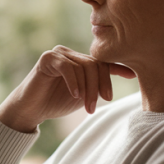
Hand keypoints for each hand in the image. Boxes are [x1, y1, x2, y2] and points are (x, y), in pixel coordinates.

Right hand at [0, 46, 134, 132]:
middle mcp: (70, 53)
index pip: (102, 62)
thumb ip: (98, 85)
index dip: (116, 69)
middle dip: (100, 86)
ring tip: (88, 107)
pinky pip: (68, 67)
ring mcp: (58, 54)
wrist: (31, 110)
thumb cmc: (56, 102)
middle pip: (95, 65)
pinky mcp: (47, 58)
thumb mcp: (84, 94)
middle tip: (98, 105)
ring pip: (84, 67)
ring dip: (88, 89)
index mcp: (79, 60)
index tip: (132, 77)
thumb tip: (127, 76)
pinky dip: (74, 82)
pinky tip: (75, 95)